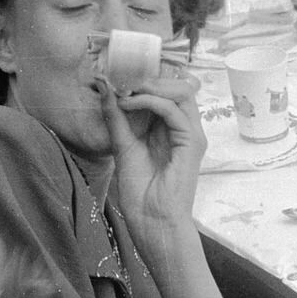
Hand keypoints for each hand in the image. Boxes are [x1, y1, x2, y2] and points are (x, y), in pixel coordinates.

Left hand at [98, 66, 206, 232]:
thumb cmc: (141, 192)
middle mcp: (184, 128)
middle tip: (120, 79)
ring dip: (150, 86)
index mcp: (170, 129)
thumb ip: (115, 116)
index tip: (117, 76)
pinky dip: (150, 101)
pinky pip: (173, 110)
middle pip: (177, 86)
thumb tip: (104, 85)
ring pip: (180, 92)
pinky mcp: (192, 142)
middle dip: (148, 78)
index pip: (167, 90)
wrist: (152, 222)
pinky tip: (129, 104)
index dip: (145, 79)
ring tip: (124, 91)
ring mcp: (191, 134)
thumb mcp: (122, 145)